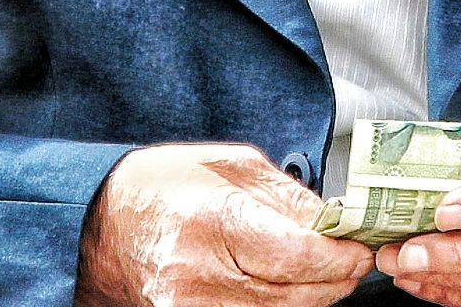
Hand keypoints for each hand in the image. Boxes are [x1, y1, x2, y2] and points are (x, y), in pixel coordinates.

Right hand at [76, 143, 373, 306]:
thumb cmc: (162, 184)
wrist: (100, 221)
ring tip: (324, 272)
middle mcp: (198, 275)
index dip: (340, 258)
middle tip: (352, 261)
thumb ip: (289, 197)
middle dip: (334, 280)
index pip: (299, 257)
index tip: (360, 248)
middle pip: (295, 297)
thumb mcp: (232, 166)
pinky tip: (289, 289)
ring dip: (312, 299)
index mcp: (212, 222)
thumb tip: (337, 221)